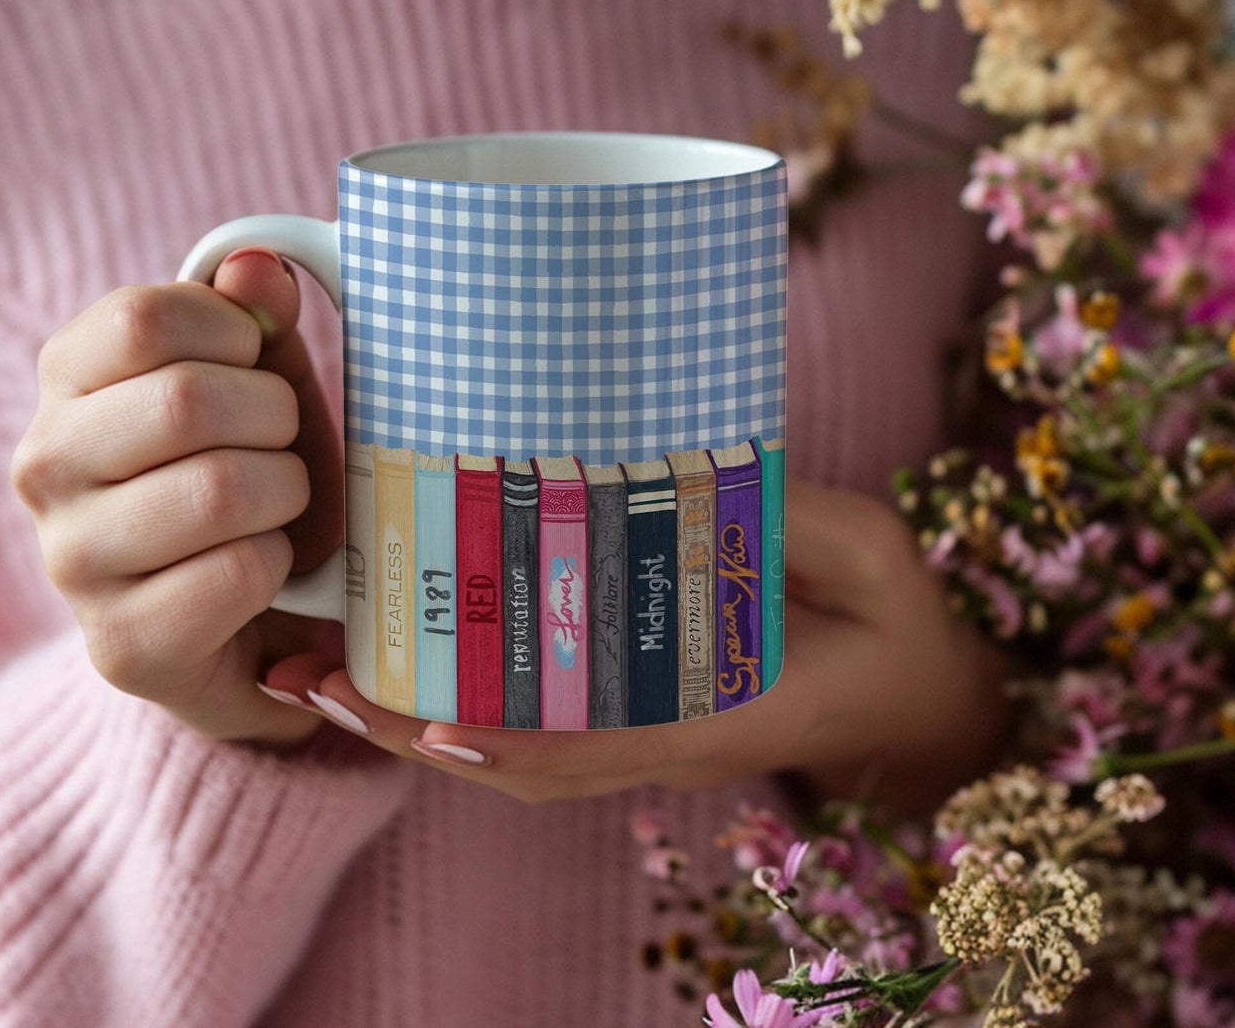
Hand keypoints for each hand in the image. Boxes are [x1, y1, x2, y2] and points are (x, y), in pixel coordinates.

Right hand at [11, 249, 344, 747]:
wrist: (246, 624)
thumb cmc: (247, 476)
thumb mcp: (259, 381)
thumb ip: (256, 317)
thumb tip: (258, 267)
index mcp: (64, 381)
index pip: (141, 317)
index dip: (233, 332)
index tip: (253, 365)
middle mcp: (43, 467)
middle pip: (186, 401)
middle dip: (274, 419)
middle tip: (281, 447)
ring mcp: (71, 562)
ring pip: (219, 490)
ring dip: (284, 496)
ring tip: (275, 510)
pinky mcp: (121, 646)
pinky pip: (238, 572)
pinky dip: (277, 565)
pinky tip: (260, 573)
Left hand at [262, 477, 1008, 807]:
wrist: (922, 693)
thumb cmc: (896, 620)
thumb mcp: (867, 555)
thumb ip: (791, 520)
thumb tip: (696, 474)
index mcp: (720, 712)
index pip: (596, 744)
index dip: (508, 738)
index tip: (429, 722)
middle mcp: (664, 737)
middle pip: (517, 760)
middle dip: (410, 730)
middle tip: (312, 676)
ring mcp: (645, 734)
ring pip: (508, 753)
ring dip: (409, 725)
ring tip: (313, 675)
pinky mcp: (636, 716)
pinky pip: (531, 728)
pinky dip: (454, 710)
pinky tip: (394, 669)